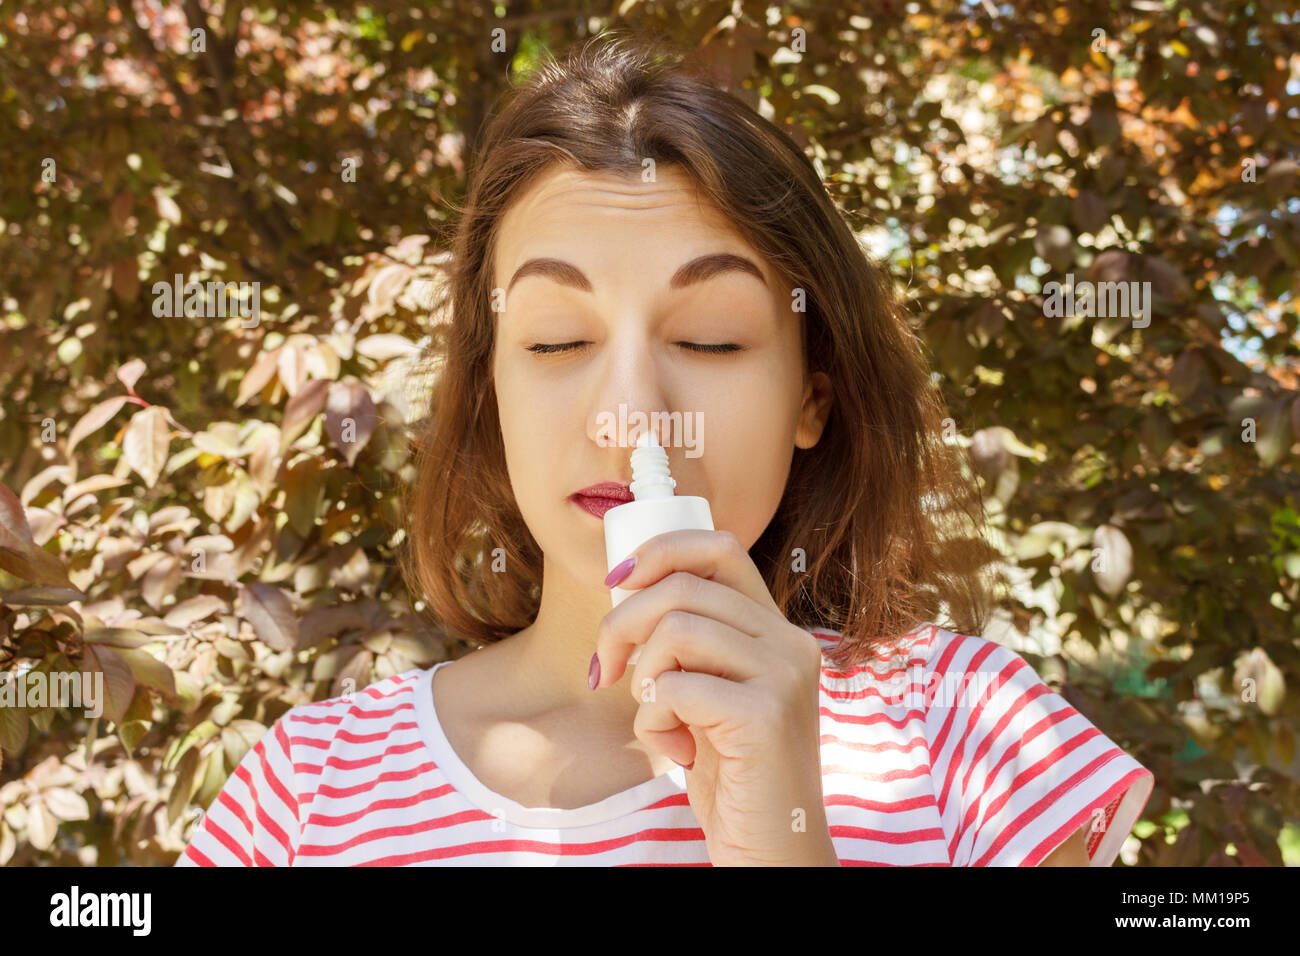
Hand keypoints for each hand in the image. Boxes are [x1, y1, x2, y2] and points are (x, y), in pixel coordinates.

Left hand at [593, 529, 838, 865]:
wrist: (774, 851)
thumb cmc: (733, 776)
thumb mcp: (714, 695)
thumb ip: (695, 646)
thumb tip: (628, 587)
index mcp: (779, 632)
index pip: (720, 549)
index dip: (659, 551)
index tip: (616, 583)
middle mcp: (790, 643)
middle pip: (683, 587)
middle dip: (622, 623)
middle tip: (605, 670)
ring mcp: (784, 676)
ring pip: (676, 629)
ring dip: (642, 676)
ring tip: (657, 718)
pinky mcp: (765, 716)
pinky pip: (674, 686)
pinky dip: (653, 718)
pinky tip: (678, 751)